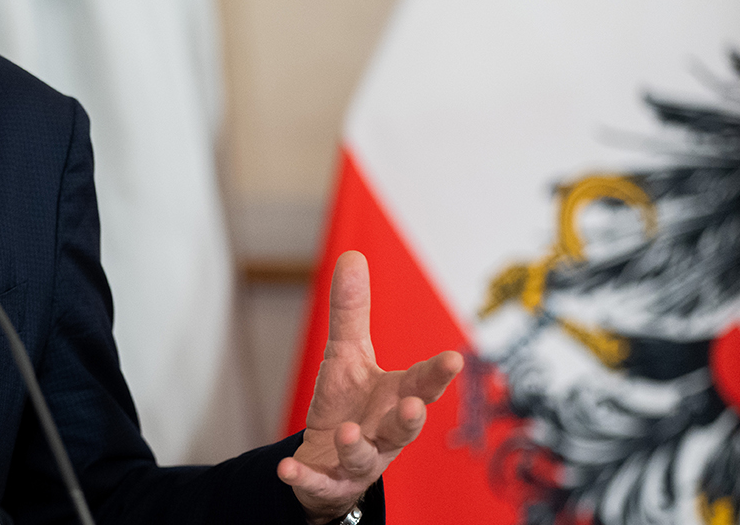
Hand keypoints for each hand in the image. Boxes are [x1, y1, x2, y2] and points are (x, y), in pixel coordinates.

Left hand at [276, 251, 462, 523]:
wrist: (328, 461)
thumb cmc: (350, 405)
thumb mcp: (348, 355)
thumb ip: (352, 311)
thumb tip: (352, 254)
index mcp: (395, 398)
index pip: (422, 384)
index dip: (438, 374)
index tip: (453, 357)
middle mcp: (384, 433)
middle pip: (403, 429)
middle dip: (409, 420)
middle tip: (413, 406)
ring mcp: (360, 462)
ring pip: (365, 459)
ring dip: (357, 447)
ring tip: (346, 432)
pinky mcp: (330, 483)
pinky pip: (319, 485)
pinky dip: (305, 478)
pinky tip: (287, 469)